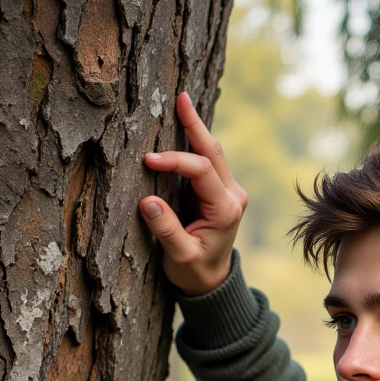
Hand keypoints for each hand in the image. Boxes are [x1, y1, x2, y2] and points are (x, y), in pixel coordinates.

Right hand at [138, 92, 247, 294]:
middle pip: (213, 152)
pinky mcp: (221, 191)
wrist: (211, 282)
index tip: (148, 159)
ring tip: (182, 102)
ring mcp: (230, 191)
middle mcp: (233, 196)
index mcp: (225, 210)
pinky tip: (183, 124)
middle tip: (180, 97)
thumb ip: (166, 231)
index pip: (200, 171)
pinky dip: (195, 142)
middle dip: (195, 125)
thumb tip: (146, 202)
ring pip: (213, 152)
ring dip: (196, 128)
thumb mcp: (179, 257)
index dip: (174, 160)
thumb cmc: (194, 272)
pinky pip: (209, 160)